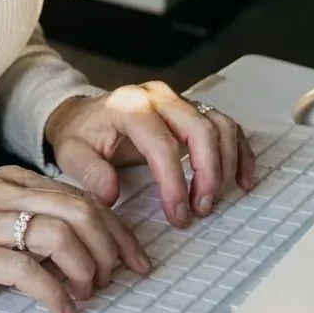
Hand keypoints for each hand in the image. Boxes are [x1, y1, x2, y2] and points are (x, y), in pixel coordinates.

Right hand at [0, 166, 148, 312]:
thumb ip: (29, 221)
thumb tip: (81, 250)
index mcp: (13, 181)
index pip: (83, 196)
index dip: (116, 229)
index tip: (134, 258)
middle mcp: (3, 193)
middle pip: (81, 209)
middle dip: (111, 247)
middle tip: (119, 278)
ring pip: (59, 234)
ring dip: (85, 269)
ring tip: (88, 293)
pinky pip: (25, 269)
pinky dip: (53, 292)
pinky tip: (61, 309)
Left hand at [44, 82, 255, 224]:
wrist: (83, 115)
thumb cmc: (81, 134)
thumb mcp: (71, 152)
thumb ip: (90, 172)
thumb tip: (110, 194)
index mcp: (129, 106)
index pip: (162, 144)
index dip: (174, 183)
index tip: (178, 214)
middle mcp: (159, 98)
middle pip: (200, 130)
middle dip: (208, 174)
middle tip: (201, 209)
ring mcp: (179, 101)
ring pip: (219, 126)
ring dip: (226, 165)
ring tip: (214, 199)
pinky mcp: (192, 110)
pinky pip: (227, 126)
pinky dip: (239, 153)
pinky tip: (242, 180)